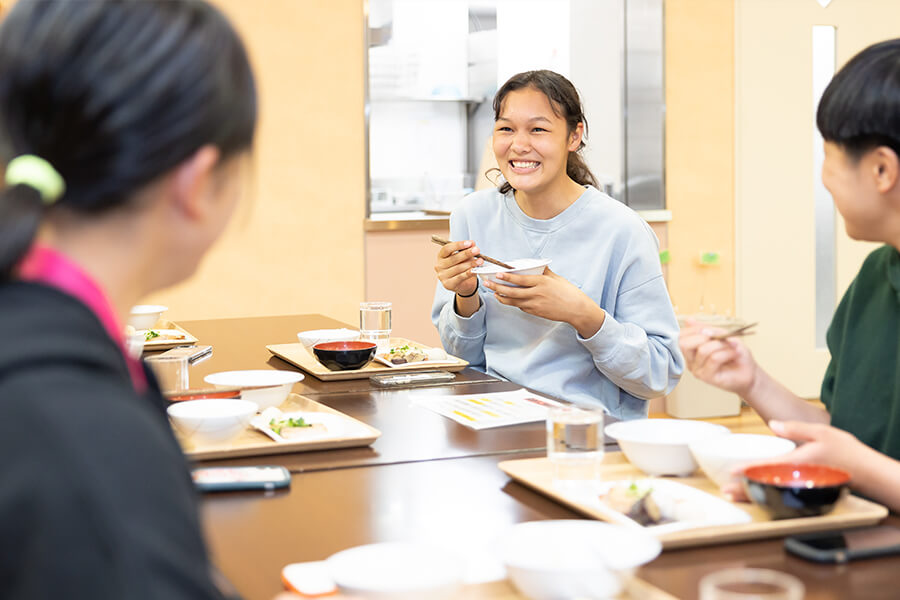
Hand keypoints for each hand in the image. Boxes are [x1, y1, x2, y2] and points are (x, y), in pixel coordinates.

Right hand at [434, 239, 482, 295]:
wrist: (464, 284)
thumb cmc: (462, 266)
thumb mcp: (465, 257)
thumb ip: (467, 250)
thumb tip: (472, 244)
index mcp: (441, 256)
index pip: (447, 248)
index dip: (458, 245)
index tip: (470, 243)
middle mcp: (439, 266)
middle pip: (453, 258)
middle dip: (467, 253)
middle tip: (477, 250)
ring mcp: (442, 276)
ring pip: (458, 268)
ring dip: (470, 264)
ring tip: (480, 261)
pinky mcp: (448, 284)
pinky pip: (460, 277)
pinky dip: (468, 273)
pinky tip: (475, 270)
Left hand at [483, 267, 604, 336]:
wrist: (576, 310)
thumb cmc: (568, 292)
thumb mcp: (557, 278)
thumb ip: (544, 272)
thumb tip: (535, 265)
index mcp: (542, 282)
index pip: (521, 279)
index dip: (508, 277)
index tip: (498, 273)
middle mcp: (537, 294)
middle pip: (512, 291)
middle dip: (497, 287)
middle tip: (487, 283)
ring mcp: (535, 304)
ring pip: (513, 301)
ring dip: (501, 297)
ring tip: (493, 292)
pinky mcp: (535, 312)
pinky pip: (520, 306)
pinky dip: (512, 302)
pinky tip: (506, 298)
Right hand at [679, 320, 758, 396]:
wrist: (749, 371)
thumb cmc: (735, 354)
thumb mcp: (722, 335)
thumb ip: (706, 329)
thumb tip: (689, 320)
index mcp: (691, 350)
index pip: (680, 337)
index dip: (694, 329)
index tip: (710, 329)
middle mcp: (690, 361)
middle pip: (684, 344)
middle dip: (703, 336)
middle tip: (719, 336)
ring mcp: (697, 370)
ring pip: (703, 350)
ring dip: (721, 345)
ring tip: (732, 346)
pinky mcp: (707, 377)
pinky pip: (714, 359)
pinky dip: (727, 353)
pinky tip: (734, 353)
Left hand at [721, 420, 865, 501]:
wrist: (866, 471)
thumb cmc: (845, 450)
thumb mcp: (820, 431)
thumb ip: (795, 428)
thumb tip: (772, 424)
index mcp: (800, 462)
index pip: (770, 466)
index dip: (750, 469)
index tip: (733, 471)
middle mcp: (799, 478)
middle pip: (767, 485)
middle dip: (746, 489)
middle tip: (726, 491)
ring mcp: (802, 487)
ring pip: (773, 494)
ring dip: (753, 495)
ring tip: (733, 496)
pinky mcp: (806, 492)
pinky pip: (782, 495)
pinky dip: (766, 497)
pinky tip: (754, 495)